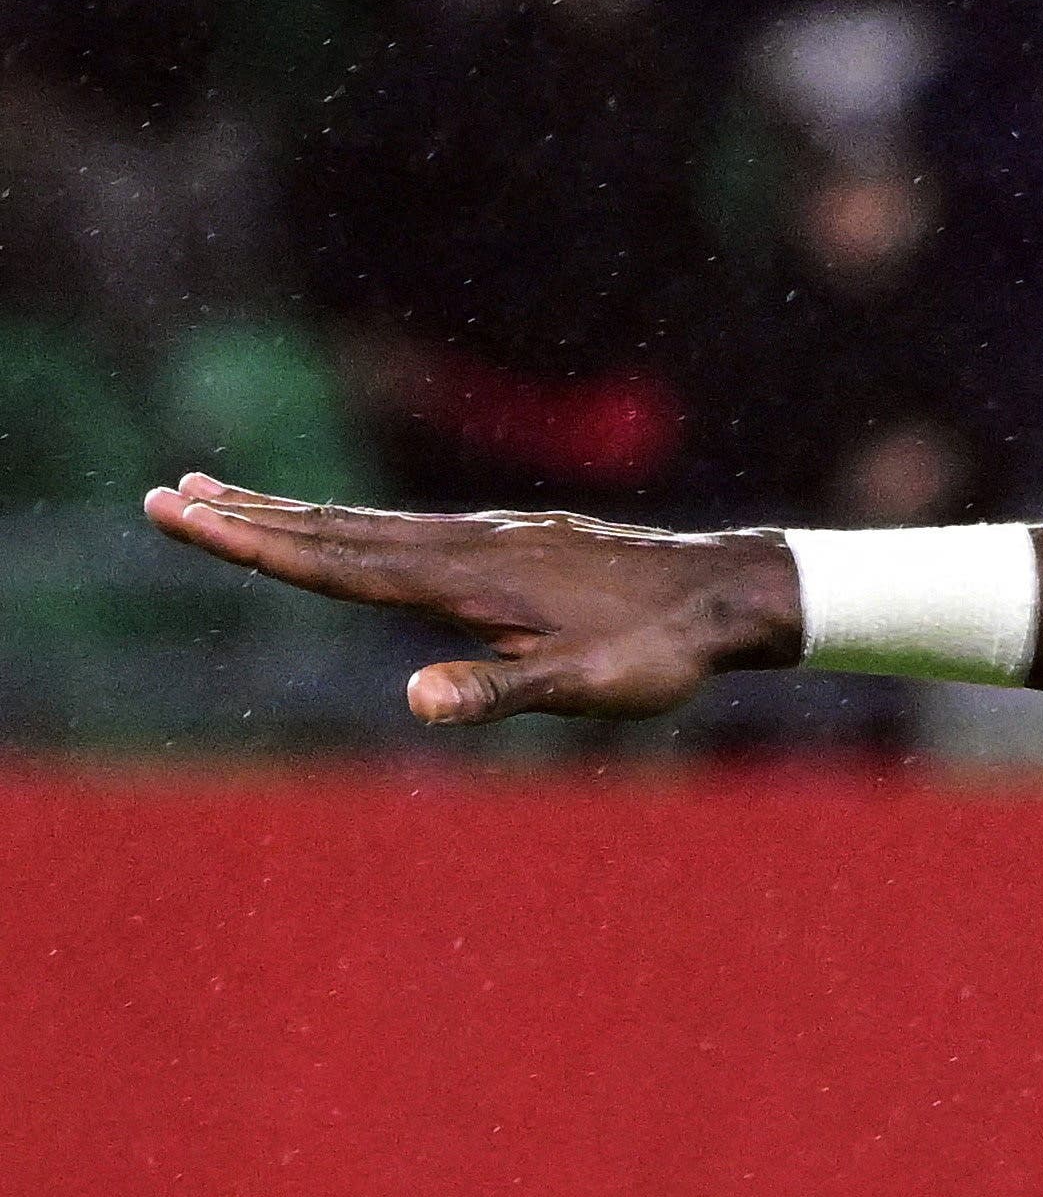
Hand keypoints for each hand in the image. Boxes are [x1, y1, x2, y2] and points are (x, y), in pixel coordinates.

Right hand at [141, 474, 801, 726]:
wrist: (728, 595)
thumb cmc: (659, 652)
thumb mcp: (585, 686)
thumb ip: (500, 691)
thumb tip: (415, 703)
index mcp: (461, 580)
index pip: (332, 561)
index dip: (251, 544)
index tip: (178, 515)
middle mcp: (464, 544)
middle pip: (332, 530)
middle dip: (244, 517)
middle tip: (160, 495)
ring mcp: (488, 536)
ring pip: (368, 523)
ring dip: (289, 512)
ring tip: (222, 493)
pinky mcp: (514, 538)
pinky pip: (410, 527)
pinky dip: (356, 522)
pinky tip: (348, 532)